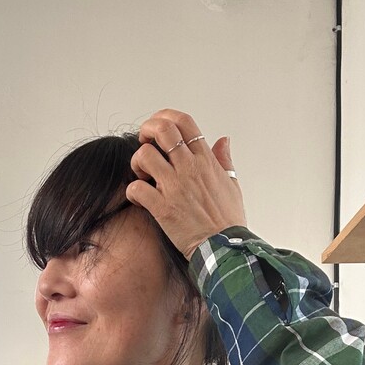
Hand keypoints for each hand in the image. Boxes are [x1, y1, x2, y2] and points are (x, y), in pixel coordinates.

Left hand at [128, 109, 246, 259]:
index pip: (184, 122)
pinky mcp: (162, 208)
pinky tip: (140, 198)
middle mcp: (189, 169)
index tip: (158, 126)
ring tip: (143, 174)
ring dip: (137, 162)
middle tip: (145, 142)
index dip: (165, 116)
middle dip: (147, 130)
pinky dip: (132, 192)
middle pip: (162, 130)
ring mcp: (174, 188)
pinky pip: (136, 189)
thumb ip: (224, 159)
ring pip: (144, 155)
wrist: (225, 248)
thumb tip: (223, 140)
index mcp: (206, 160)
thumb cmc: (228, 221)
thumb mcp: (232, 184)